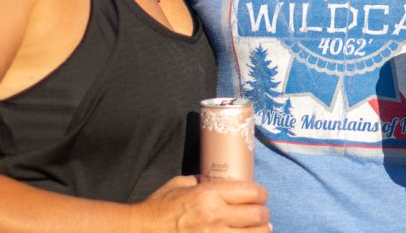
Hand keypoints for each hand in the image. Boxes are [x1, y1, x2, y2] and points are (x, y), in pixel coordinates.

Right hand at [138, 175, 269, 231]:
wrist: (141, 232)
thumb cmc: (158, 209)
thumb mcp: (179, 185)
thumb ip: (201, 180)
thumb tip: (217, 177)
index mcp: (209, 195)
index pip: (251, 192)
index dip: (261, 193)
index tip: (260, 195)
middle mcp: (216, 216)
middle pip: (258, 214)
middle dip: (263, 213)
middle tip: (262, 213)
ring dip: (262, 231)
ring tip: (262, 228)